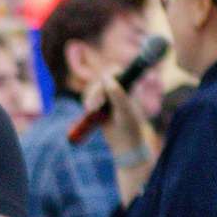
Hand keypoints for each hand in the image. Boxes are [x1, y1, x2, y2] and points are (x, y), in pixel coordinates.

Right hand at [77, 53, 157, 200]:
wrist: (125, 145)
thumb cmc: (130, 126)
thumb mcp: (124, 109)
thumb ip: (117, 92)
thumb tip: (105, 76)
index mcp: (129, 85)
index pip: (115, 71)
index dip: (107, 75)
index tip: (103, 84)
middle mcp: (119, 88)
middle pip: (101, 79)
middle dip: (96, 90)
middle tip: (97, 104)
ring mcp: (109, 97)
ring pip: (93, 87)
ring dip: (90, 97)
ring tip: (93, 110)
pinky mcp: (100, 105)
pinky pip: (89, 97)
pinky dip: (87, 102)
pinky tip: (90, 111)